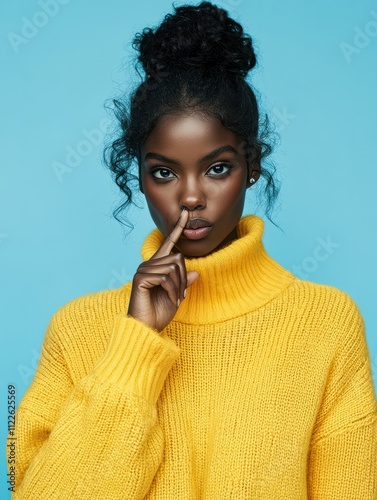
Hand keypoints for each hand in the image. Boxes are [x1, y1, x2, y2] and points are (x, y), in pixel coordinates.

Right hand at [127, 209, 199, 331]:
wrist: (147, 328)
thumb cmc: (159, 313)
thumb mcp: (177, 295)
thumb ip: (184, 282)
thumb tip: (196, 272)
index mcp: (157, 266)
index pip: (168, 243)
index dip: (177, 228)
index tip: (184, 213)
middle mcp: (149, 264)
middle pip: (178, 258)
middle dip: (184, 278)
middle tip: (181, 296)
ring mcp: (143, 270)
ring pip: (173, 268)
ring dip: (179, 287)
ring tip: (176, 299)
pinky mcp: (141, 278)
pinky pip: (166, 277)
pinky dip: (174, 291)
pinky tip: (172, 301)